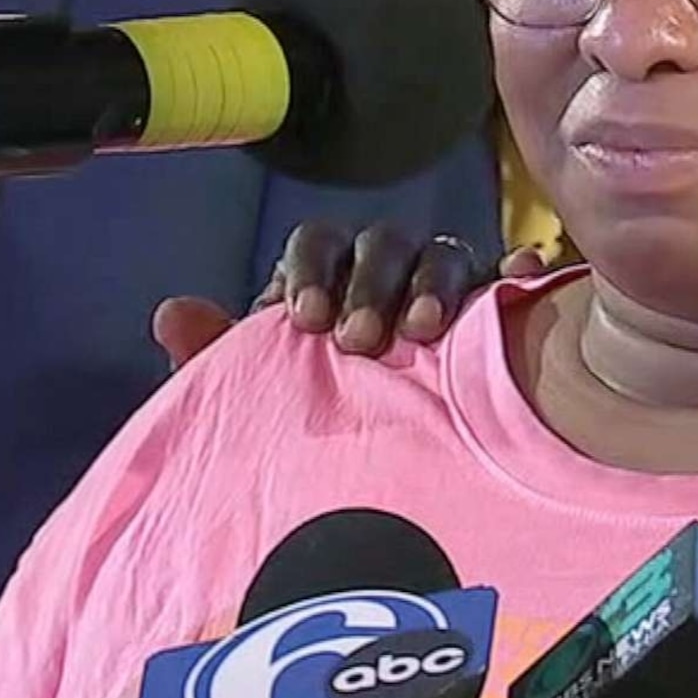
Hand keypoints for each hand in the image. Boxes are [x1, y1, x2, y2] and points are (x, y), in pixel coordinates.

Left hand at [151, 223, 551, 371]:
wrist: (379, 453)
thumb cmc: (315, 405)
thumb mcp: (261, 387)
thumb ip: (218, 355)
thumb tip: (172, 315)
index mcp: (327, 274)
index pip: (316, 244)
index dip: (311, 274)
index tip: (307, 321)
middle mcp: (386, 269)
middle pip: (383, 244)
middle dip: (371, 286)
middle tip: (361, 342)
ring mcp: (445, 285)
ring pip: (444, 256)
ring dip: (435, 286)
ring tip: (427, 334)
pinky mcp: (495, 310)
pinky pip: (509, 281)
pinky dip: (517, 273)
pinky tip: (525, 275)